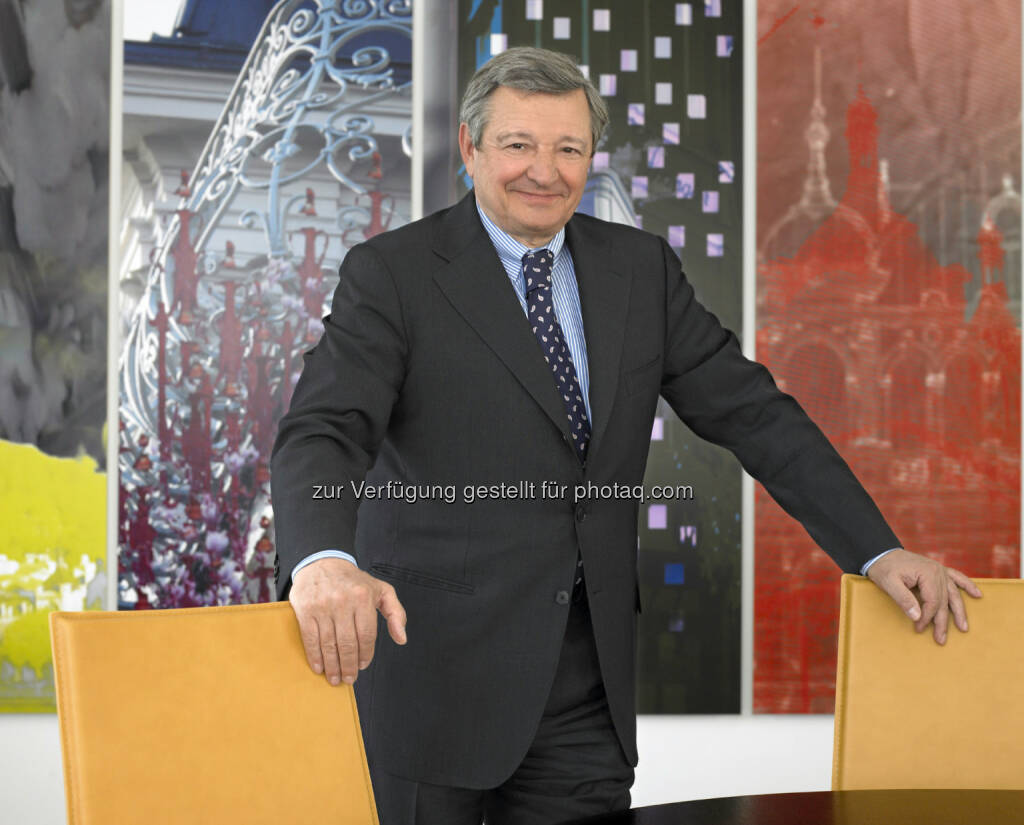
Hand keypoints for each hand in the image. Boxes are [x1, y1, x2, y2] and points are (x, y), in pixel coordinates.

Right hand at [288, 557, 406, 685]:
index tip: (363, 665)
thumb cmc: (353, 581)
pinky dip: (315, 657)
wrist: (322, 563)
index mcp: (363, 597)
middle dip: (349, 666)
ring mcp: (322, 606)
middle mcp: (343, 601)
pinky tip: (319, 667)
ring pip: (329, 644)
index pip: (367, 635)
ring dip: (332, 666)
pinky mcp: (305, 610)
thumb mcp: (381, 590)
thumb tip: (401, 638)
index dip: (366, 654)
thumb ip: (395, 613)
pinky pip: (310, 639)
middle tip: (349, 679)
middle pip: (348, 643)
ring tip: (335, 678)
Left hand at [865, 549, 981, 644]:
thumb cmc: (884, 568)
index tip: (919, 628)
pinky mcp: (938, 570)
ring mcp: (940, 570)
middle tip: (941, 640)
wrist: (881, 553)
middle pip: (943, 601)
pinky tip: (977, 594)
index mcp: (927, 573)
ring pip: (953, 594)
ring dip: (959, 611)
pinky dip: (968, 586)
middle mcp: (938, 571)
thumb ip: (903, 600)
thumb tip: (917, 617)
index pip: (932, 602)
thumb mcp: (889, 584)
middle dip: (942, 622)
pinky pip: (957, 578)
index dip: (927, 617)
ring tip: (963, 628)